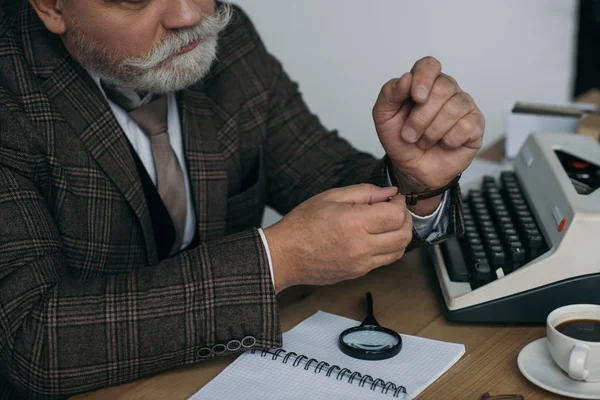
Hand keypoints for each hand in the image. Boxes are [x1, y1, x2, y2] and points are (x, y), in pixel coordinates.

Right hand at [263, 184, 412, 292]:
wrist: (284, 256)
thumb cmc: (301, 225)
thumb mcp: (330, 197)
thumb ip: (364, 192)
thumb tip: (389, 192)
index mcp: (354, 222)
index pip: (396, 215)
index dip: (400, 204)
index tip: (394, 199)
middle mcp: (361, 246)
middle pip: (403, 235)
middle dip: (405, 219)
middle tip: (395, 210)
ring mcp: (361, 263)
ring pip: (399, 251)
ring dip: (400, 236)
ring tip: (387, 225)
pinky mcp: (358, 273)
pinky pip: (384, 261)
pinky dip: (388, 248)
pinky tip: (376, 237)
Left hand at [373, 56, 484, 192]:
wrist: (412, 168)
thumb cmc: (401, 139)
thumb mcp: (384, 117)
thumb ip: (389, 93)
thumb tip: (406, 78)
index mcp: (424, 83)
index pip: (429, 65)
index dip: (424, 78)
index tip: (417, 97)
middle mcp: (446, 90)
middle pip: (442, 88)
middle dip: (421, 117)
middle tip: (409, 134)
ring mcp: (463, 105)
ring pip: (454, 108)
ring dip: (432, 132)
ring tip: (424, 141)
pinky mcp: (475, 124)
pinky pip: (466, 126)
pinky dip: (448, 140)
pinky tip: (444, 144)